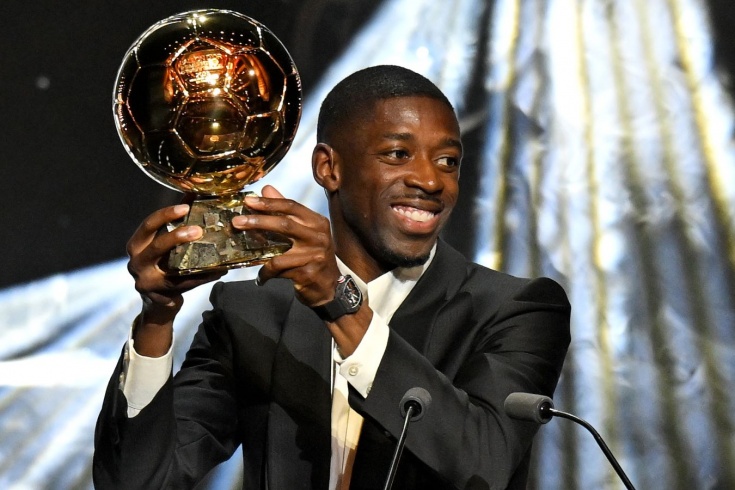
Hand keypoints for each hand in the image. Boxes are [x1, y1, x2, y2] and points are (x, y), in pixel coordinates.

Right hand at [126, 203, 224, 337]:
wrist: (156, 302)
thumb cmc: (162, 265)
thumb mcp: (163, 244)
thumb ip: (175, 221)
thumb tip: (194, 194)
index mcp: (137, 244)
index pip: (148, 225)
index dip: (165, 215)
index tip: (185, 208)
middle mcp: (136, 262)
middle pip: (156, 246)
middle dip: (178, 237)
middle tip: (199, 230)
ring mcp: (146, 281)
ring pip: (172, 270)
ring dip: (196, 261)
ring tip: (215, 253)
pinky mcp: (159, 297)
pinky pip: (185, 285)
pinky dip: (203, 278)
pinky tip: (219, 271)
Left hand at [232, 185, 340, 307]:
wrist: (327, 286)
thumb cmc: (312, 255)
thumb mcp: (304, 231)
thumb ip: (285, 211)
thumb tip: (266, 190)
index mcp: (317, 222)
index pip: (292, 206)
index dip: (269, 202)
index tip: (249, 201)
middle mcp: (318, 237)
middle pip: (285, 224)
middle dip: (258, 221)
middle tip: (237, 222)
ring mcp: (314, 255)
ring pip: (279, 250)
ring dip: (259, 252)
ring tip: (245, 253)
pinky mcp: (307, 272)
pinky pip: (279, 270)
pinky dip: (266, 273)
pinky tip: (261, 278)